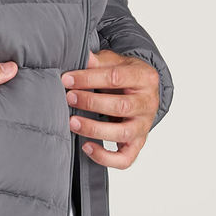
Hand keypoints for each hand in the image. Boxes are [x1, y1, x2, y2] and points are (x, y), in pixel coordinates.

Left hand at [60, 49, 159, 169]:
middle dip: (91, 102)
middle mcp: (148, 103)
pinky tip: (87, 147)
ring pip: (123, 133)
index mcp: (145, 77)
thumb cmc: (124, 75)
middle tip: (68, 98)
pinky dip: (106, 157)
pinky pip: (126, 159)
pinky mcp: (138, 143)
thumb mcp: (114, 62)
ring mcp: (144, 126)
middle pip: (121, 106)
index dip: (89, 78)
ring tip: (72, 122)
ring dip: (94, 129)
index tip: (67, 79)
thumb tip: (81, 56)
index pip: (116, 77)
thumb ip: (99, 61)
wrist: (141, 91)